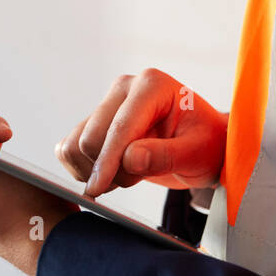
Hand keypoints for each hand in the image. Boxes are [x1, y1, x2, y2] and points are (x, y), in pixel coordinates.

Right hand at [57, 68, 227, 197]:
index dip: (107, 161)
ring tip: (130, 174)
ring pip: (76, 145)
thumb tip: (129, 159)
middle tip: (140, 177)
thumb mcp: (197, 152)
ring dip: (97, 171)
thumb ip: (165, 155)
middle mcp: (124, 88)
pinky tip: (110, 173)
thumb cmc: (206, 144)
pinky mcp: (95, 121)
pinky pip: (69, 148)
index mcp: (151, 85)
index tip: (97, 190)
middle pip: (91, 137)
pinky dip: (83, 168)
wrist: (203, 144)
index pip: (120, 127)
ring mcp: (107, 104)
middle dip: (111, 170)